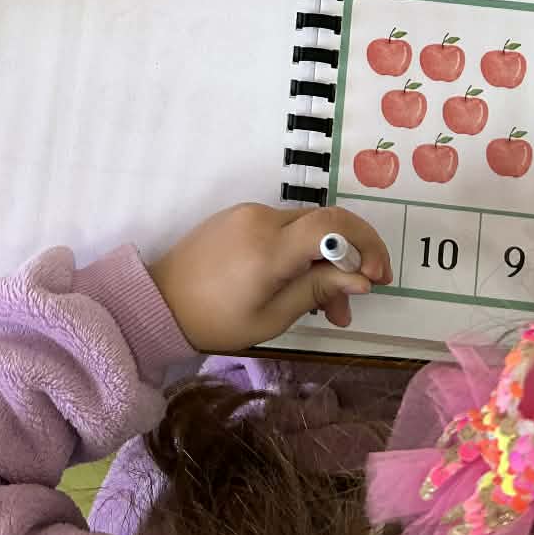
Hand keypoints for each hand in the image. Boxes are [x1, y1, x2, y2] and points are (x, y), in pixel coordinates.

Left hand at [149, 204, 392, 353]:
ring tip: (326, 311)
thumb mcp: (272, 317)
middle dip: (347, 262)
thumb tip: (361, 279)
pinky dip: (300, 253)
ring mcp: (247, 213)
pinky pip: (282, 229)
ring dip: (324, 262)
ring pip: (305, 229)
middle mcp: (260, 219)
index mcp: (268, 247)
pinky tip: (298, 286)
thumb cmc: (214, 321)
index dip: (365, 244)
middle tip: (350, 306)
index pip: (333, 224)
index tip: (376, 276)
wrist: (156, 304)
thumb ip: (317, 291)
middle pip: (324, 225)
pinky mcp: (238, 216)